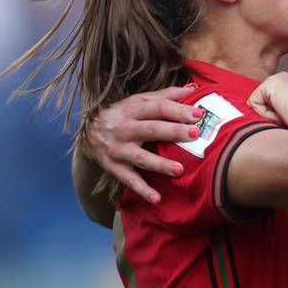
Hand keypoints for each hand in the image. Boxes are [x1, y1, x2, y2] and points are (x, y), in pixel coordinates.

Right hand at [82, 85, 199, 204]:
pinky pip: (129, 180)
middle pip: (151, 130)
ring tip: (179, 170)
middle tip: (195, 135)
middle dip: (173, 132)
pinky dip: (142, 190)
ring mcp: (119, 149)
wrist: (88, 133)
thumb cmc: (123, 115)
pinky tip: (156, 199)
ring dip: (160, 164)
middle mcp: (125, 128)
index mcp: (134, 109)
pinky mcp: (114, 167)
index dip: (178, 110)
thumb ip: (166, 96)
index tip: (199, 115)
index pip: (158, 107)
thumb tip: (193, 88)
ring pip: (141, 157)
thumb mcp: (139, 101)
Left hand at [249, 73, 287, 133]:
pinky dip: (266, 114)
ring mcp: (274, 79)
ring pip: (255, 104)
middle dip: (269, 115)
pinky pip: (254, 104)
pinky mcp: (269, 84)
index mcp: (286, 84)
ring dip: (268, 115)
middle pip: (258, 103)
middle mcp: (279, 78)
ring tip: (286, 114)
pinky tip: (281, 112)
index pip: (264, 103)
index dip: (272, 116)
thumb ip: (274, 111)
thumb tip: (254, 115)